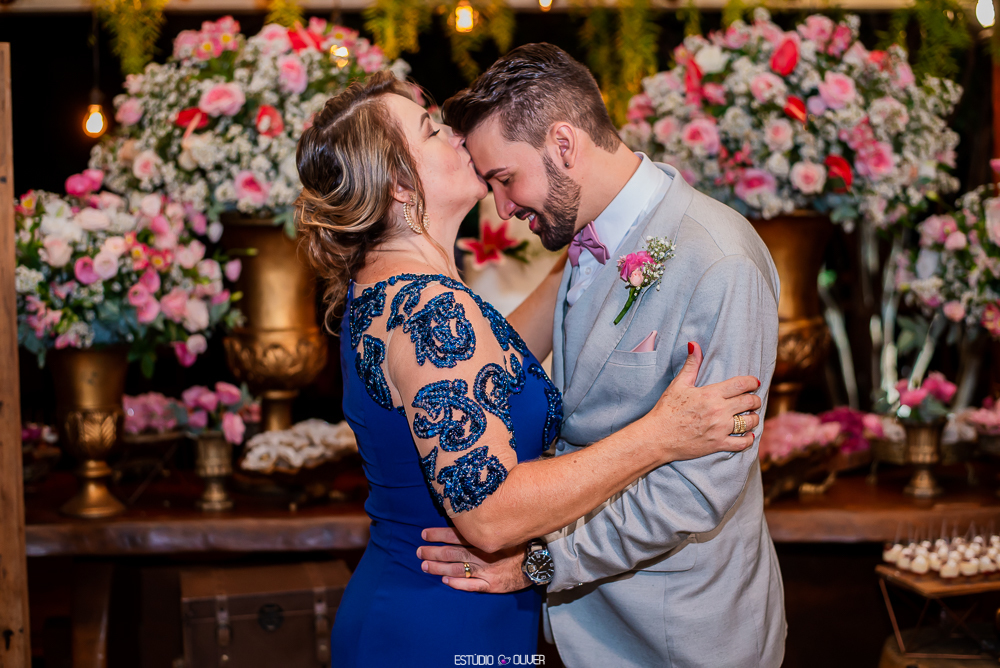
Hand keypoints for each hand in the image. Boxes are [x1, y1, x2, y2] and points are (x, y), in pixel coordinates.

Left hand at [417, 527, 531, 592]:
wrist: (541, 559)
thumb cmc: (523, 540)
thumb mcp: (506, 524)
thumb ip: (489, 519)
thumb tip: (472, 507)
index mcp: (484, 538)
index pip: (456, 535)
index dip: (438, 534)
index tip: (423, 534)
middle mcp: (482, 554)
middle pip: (452, 553)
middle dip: (433, 552)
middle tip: (418, 551)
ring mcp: (486, 570)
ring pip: (457, 569)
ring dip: (439, 568)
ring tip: (424, 566)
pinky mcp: (493, 584)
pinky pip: (472, 585)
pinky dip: (458, 584)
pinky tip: (445, 582)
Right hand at [641, 341, 760, 462]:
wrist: (657, 437)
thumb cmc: (666, 409)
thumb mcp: (678, 384)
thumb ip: (691, 365)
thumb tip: (694, 344)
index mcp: (710, 394)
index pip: (741, 384)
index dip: (752, 382)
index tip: (754, 383)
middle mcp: (718, 411)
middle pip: (749, 402)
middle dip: (755, 400)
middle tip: (753, 400)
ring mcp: (719, 429)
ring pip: (749, 422)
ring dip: (754, 418)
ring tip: (751, 416)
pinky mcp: (718, 444)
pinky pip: (742, 443)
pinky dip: (749, 439)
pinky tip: (748, 436)